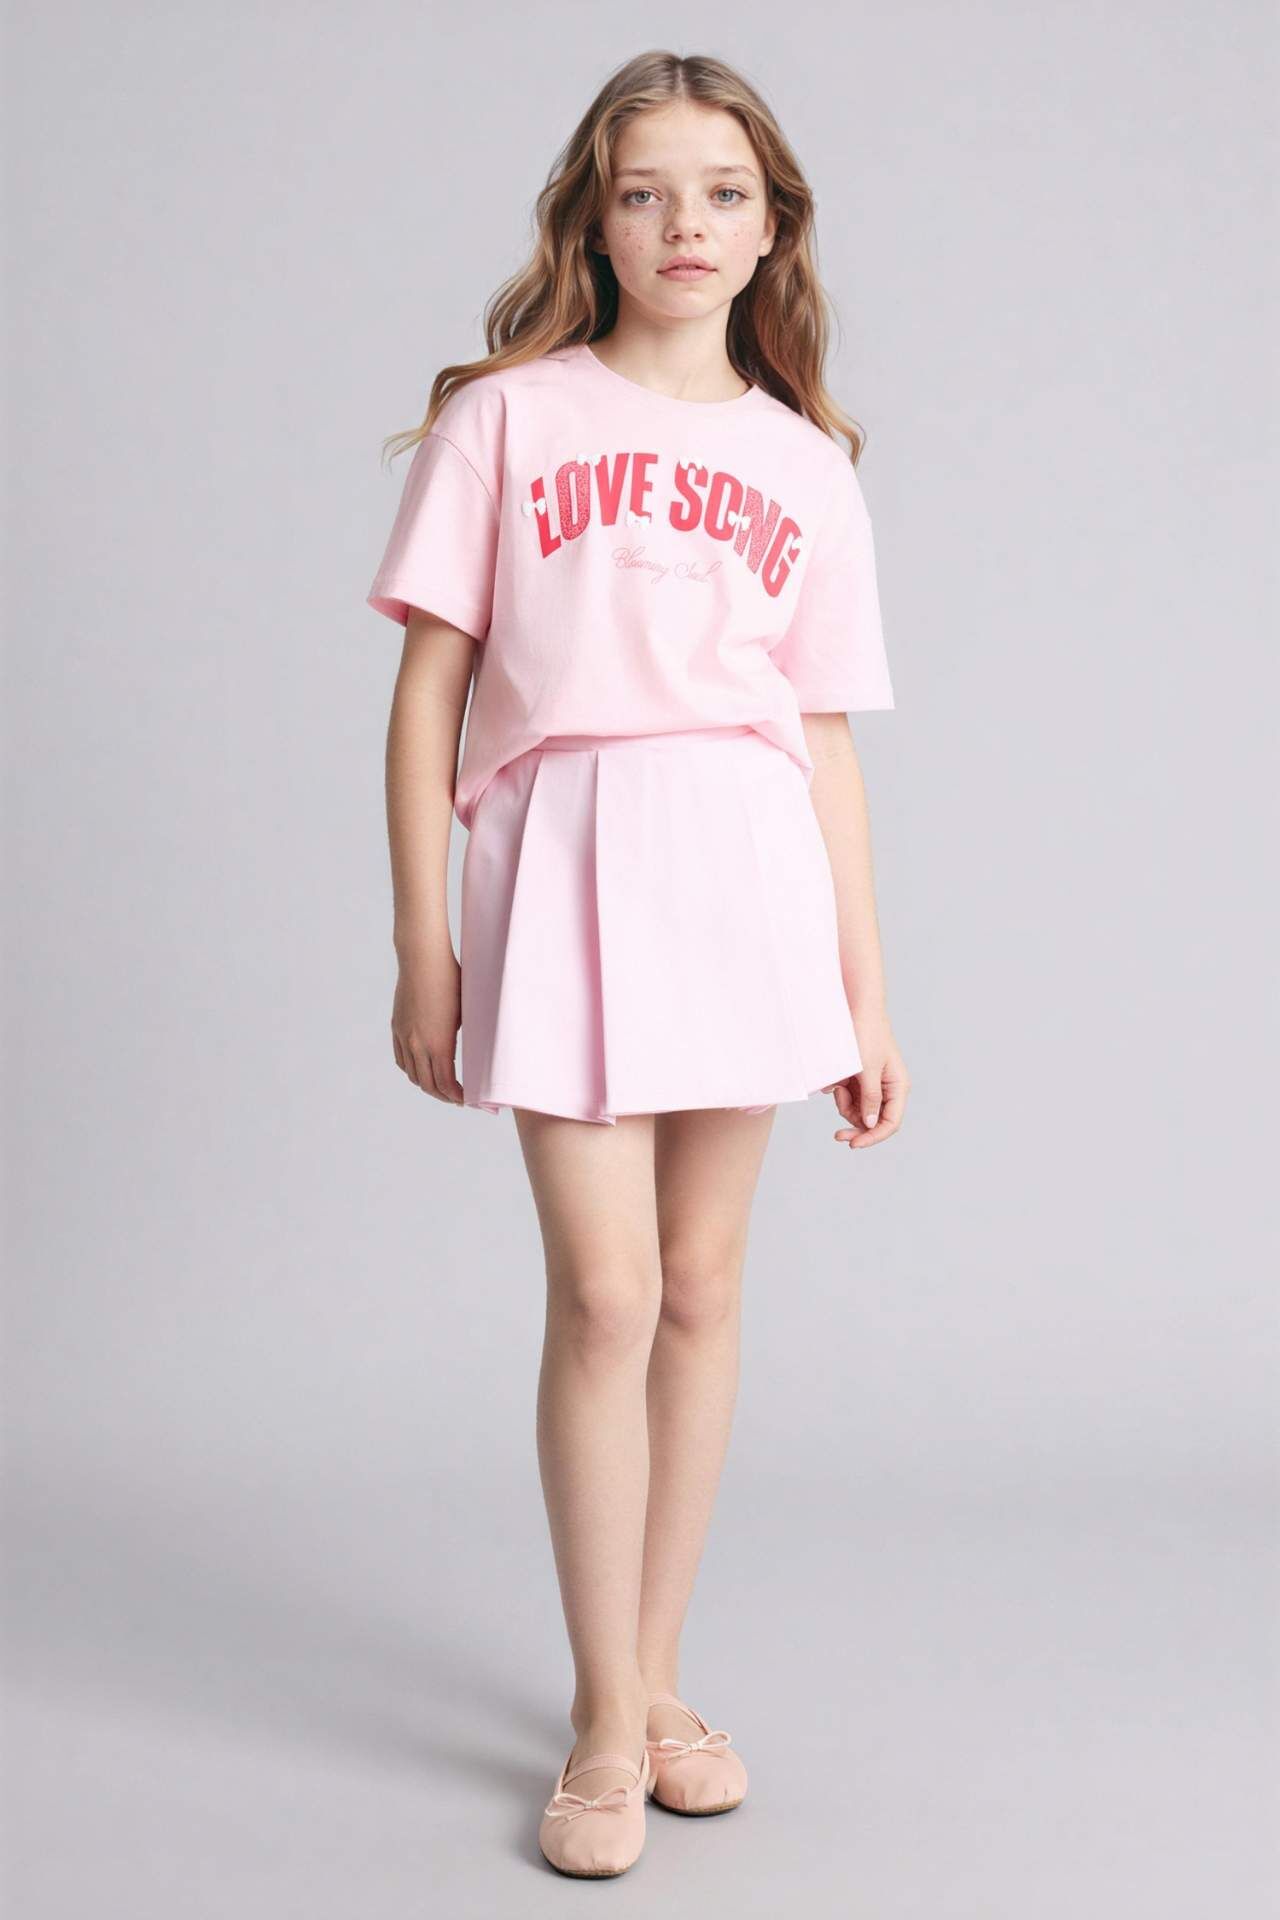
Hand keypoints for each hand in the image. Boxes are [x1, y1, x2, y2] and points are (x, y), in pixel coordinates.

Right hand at [391, 940, 464, 1104]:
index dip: (456, 1097)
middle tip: (457, 1099)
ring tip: (441, 1087)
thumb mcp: (467, 1011)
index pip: (446, 1084)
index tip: (468, 1100)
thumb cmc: (452, 980)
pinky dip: (412, 1070)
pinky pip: (402, 1059)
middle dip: (444, 1096)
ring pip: (412, 1074)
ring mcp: (404, 1037)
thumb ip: (467, 1037)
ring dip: (427, 1085)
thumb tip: (479, 1055)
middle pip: (428, 1085)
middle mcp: (418, 1045)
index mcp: (439, 1043)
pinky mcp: (397, 1027)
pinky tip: (422, 1069)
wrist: (422, 958)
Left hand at [821, 1012, 908, 1148]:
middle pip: (874, 1121)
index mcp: (898, 1087)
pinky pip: (850, 1098)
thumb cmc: (866, 1035)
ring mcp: (874, 1085)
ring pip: (859, 1111)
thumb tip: (871, 1124)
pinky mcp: (860, 1079)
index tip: (853, 1144)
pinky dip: (841, 1094)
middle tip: (837, 1135)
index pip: (891, 1123)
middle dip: (856, 1125)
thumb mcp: (867, 1069)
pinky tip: (835, 1084)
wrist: (856, 1009)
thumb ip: (870, 1098)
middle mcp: (888, 1089)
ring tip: (838, 1087)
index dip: (873, 1137)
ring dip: (845, 1106)